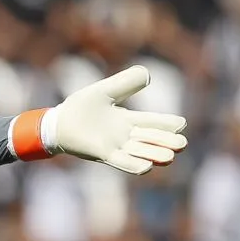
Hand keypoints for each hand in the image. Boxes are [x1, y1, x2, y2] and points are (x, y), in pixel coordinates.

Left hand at [46, 65, 187, 174]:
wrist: (58, 122)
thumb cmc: (80, 107)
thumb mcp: (105, 91)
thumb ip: (125, 82)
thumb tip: (148, 73)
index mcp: (127, 120)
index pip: (152, 122)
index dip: (166, 124)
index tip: (181, 124)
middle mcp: (125, 135)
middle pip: (151, 140)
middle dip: (166, 142)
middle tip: (181, 143)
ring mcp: (115, 146)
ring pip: (140, 152)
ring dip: (154, 154)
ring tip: (170, 156)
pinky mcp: (102, 154)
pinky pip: (121, 162)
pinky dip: (134, 165)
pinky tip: (146, 166)